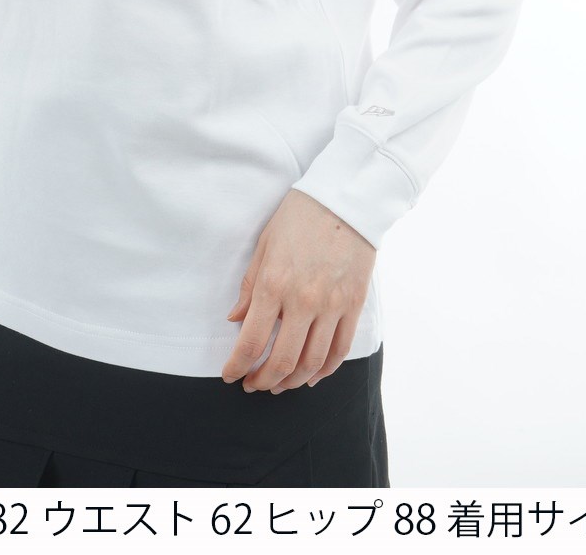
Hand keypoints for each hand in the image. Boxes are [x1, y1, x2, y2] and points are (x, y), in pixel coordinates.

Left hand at [221, 189, 375, 391]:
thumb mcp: (264, 245)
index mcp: (274, 284)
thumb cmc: (298, 217)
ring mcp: (332, 305)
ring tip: (279, 384)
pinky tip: (311, 375)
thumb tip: (235, 319)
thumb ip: (250, 286)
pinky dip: (325, 370)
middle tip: (253, 384)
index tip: (231, 376)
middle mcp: (303, 301)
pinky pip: (340, 349)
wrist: (344, 200)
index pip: (251, 341)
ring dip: (293, 380)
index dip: (238, 366)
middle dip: (264, 380)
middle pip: (282, 360)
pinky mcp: (353, 305)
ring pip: (312, 362)